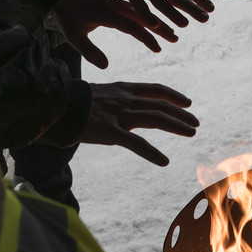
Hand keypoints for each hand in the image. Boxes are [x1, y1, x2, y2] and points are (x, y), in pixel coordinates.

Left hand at [52, 0, 177, 68]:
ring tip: (173, 32)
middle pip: (142, 17)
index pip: (129, 26)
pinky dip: (150, 16)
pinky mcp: (118, 3)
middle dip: (160, 28)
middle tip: (175, 38)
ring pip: (142, 13)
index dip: (144, 37)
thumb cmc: (67, 15)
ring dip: (158, 22)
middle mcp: (115, 6)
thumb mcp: (73, 35)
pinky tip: (160, 22)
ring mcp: (118, 3)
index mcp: (106, 13)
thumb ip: (88, 50)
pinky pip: (138, 9)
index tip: (157, 48)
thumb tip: (106, 66)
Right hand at [81, 82, 199, 164]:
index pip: (154, 90)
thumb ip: (113, 98)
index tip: (187, 102)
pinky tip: (164, 161)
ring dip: (177, 126)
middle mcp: (125, 100)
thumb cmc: (72, 101)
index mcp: (123, 90)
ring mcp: (120, 115)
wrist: (55, 104)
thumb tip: (120, 103)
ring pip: (156, 119)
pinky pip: (136, 144)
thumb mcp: (98, 93)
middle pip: (161, 105)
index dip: (173, 96)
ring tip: (192, 133)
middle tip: (195, 123)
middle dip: (181, 114)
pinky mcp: (111, 132)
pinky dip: (152, 153)